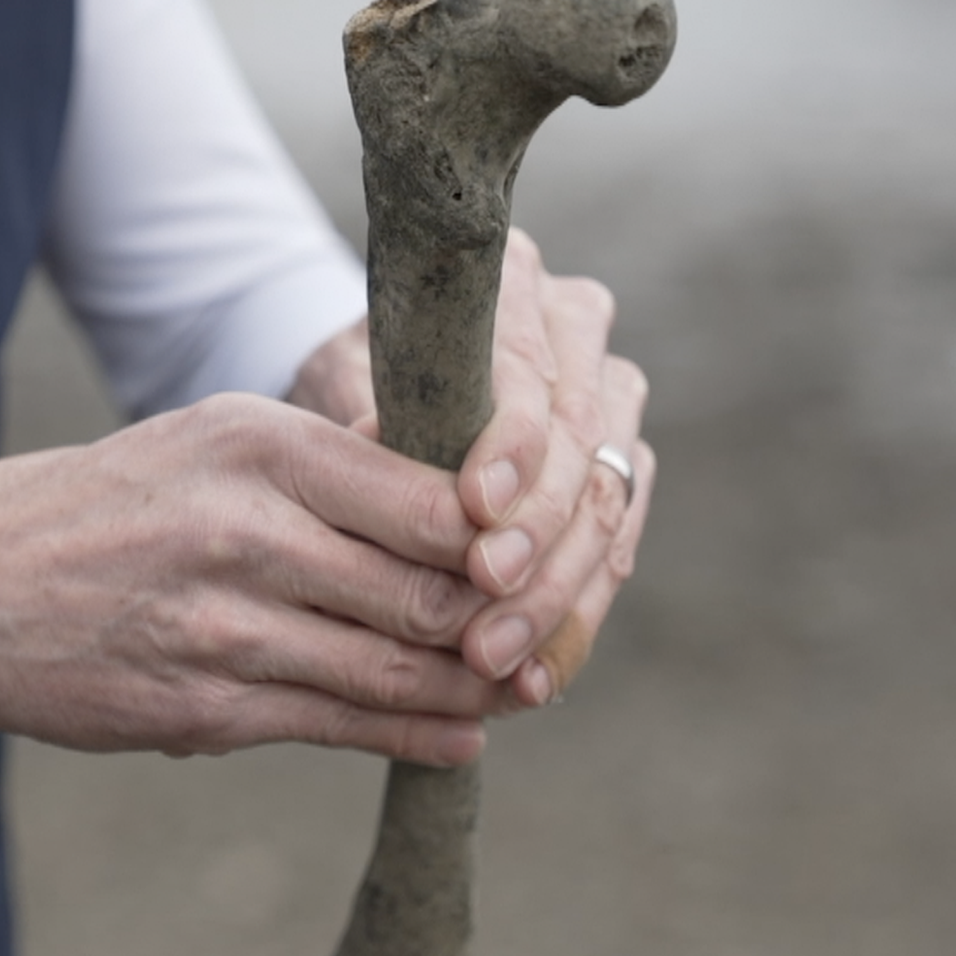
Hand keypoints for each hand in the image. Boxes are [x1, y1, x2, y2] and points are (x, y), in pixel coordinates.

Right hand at [0, 394, 502, 766]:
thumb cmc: (110, 502)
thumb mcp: (212, 439)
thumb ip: (331, 462)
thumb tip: (461, 483)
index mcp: (257, 447)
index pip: (431, 499)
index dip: (505, 535)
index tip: (538, 548)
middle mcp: (245, 533)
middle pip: (426, 592)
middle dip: (504, 621)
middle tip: (546, 629)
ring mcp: (224, 631)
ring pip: (395, 672)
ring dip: (475, 689)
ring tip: (519, 689)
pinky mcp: (204, 713)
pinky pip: (340, 729)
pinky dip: (417, 736)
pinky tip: (460, 737)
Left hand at [289, 229, 655, 703]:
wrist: (362, 401)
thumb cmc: (342, 383)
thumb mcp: (337, 383)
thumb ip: (371, 414)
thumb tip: (387, 454)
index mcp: (514, 278)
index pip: (534, 368)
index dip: (516, 444)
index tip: (476, 509)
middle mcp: (577, 330)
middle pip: (583, 442)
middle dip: (538, 537)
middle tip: (486, 599)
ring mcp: (611, 400)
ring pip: (609, 504)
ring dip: (557, 595)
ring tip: (502, 664)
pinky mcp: (619, 471)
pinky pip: (613, 553)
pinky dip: (572, 620)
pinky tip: (533, 678)